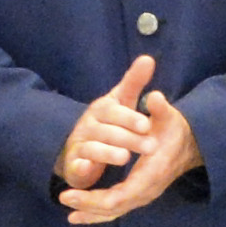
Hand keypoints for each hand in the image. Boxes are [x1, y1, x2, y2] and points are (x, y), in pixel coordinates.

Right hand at [61, 54, 164, 188]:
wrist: (79, 144)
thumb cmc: (107, 122)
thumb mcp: (121, 101)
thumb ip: (133, 82)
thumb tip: (148, 58)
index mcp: (102, 109)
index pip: (114, 111)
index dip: (129, 118)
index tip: (147, 124)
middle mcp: (89, 125)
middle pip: (108, 131)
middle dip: (128, 138)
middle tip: (151, 146)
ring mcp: (80, 144)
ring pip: (93, 148)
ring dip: (108, 153)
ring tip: (125, 158)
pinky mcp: (74, 164)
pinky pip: (77, 165)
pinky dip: (82, 167)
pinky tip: (89, 168)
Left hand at [61, 84, 201, 225]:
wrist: (189, 146)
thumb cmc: (174, 130)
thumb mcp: (169, 117)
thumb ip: (160, 108)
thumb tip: (154, 96)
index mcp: (152, 173)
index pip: (122, 194)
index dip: (96, 197)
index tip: (71, 192)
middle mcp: (147, 190)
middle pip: (114, 206)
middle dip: (88, 204)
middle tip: (63, 197)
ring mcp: (143, 195)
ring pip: (115, 212)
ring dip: (91, 213)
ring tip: (70, 214)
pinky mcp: (139, 195)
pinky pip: (117, 209)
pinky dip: (98, 214)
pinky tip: (80, 216)